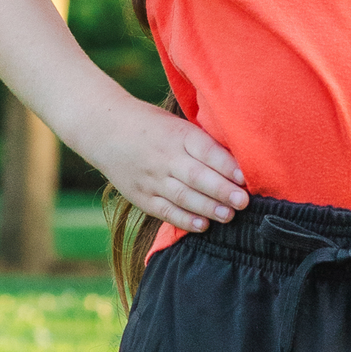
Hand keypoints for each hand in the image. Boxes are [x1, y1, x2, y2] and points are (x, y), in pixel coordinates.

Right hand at [100, 96, 248, 231]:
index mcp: (178, 134)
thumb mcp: (177, 125)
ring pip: (183, 196)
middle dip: (222, 190)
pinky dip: (185, 220)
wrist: (104, 129)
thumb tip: (239, 165)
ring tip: (229, 216)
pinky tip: (203, 226)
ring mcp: (152, 178)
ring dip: (208, 208)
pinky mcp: (142, 197)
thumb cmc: (153, 127)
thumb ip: (202, 144)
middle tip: (243, 202)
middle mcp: (165, 157)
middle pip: (197, 176)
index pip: (205, 150)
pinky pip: (166, 211)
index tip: (245, 177)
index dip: (226, 165)